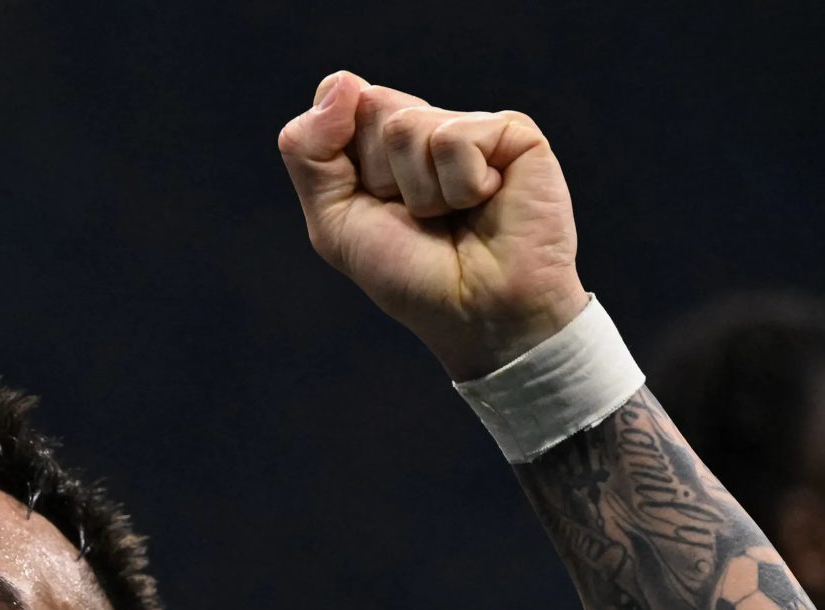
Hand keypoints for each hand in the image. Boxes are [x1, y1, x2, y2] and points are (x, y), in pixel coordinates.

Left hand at [278, 72, 589, 378]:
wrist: (476, 313)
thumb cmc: (410, 274)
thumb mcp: (334, 219)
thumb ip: (310, 151)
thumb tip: (341, 80)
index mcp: (383, 144)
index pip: (341, 105)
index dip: (346, 162)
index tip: (375, 204)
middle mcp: (428, 128)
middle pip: (372, 108)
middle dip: (380, 176)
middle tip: (419, 215)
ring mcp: (471, 128)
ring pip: (408, 126)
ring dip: (421, 191)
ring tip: (454, 215)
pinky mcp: (514, 133)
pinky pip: (454, 138)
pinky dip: (461, 186)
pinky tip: (488, 203)